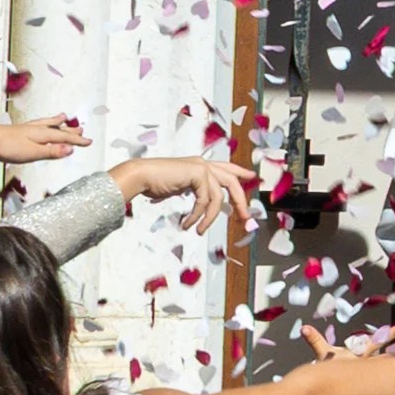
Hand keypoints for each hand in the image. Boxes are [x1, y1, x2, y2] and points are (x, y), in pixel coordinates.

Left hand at [0, 115, 88, 166]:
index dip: (77, 141)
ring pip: (45, 124)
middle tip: (82, 129)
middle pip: (56, 129)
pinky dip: (41, 124)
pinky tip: (35, 127)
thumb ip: (51, 151)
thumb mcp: (32, 153)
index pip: (64, 138)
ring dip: (56, 122)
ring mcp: (25, 129)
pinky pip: (35, 126)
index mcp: (41, 134)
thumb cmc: (7, 147)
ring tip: (63, 116)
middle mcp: (35, 129)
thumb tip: (71, 150)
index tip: (90, 142)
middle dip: (70, 131)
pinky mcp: (16, 133)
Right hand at [109, 153, 256, 240]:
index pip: (227, 168)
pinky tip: (188, 224)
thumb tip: (211, 206)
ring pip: (217, 197)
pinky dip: (197, 216)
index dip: (240, 172)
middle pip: (232, 182)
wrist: (141, 176)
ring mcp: (201, 167)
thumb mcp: (182, 187)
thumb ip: (197, 192)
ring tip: (200, 231)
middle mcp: (204, 163)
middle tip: (245, 218)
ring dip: (209, 218)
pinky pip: (204, 201)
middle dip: (240, 201)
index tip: (252, 176)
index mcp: (201, 164)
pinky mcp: (197, 173)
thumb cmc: (156, 182)